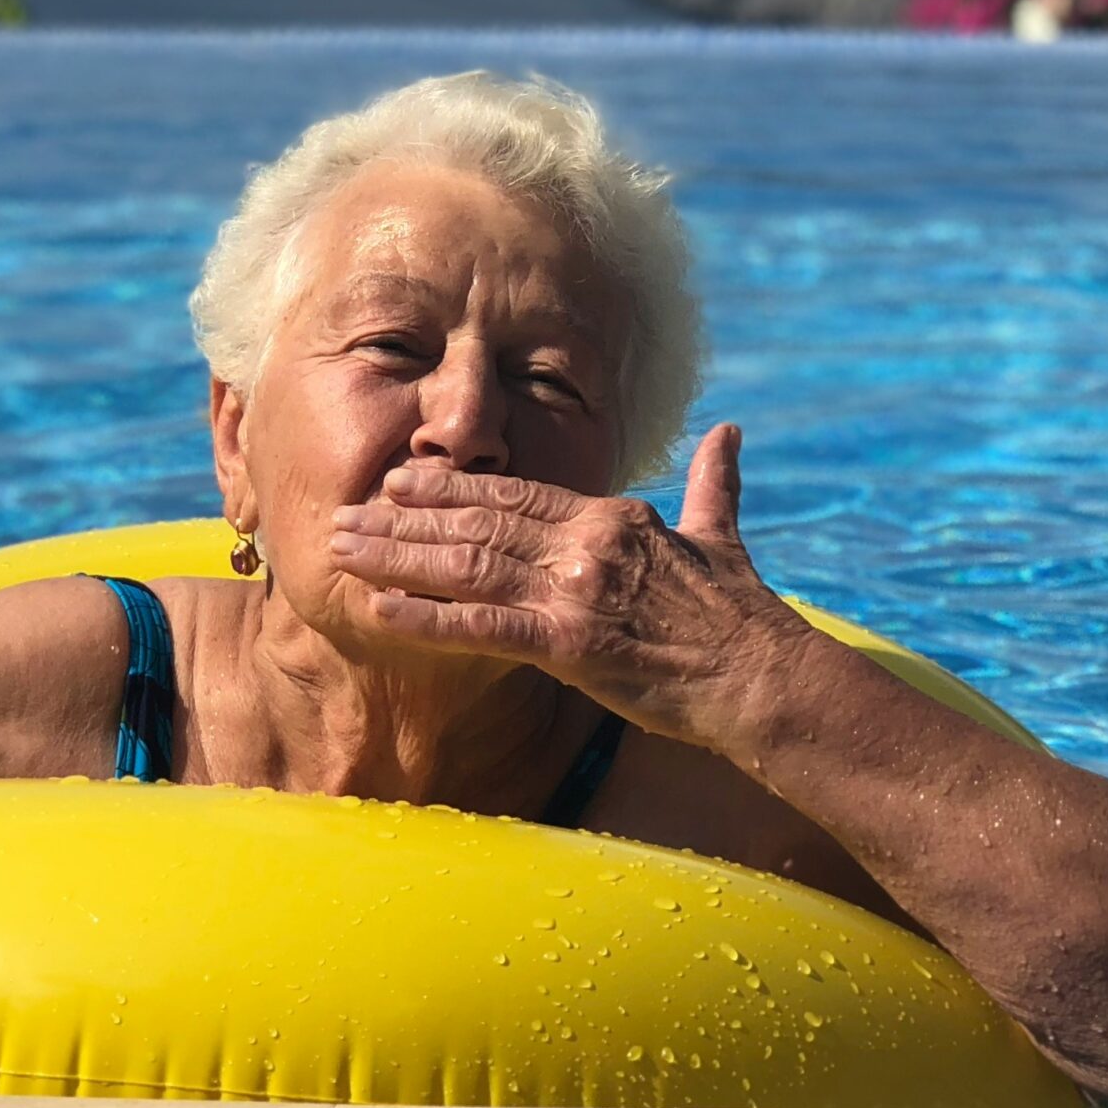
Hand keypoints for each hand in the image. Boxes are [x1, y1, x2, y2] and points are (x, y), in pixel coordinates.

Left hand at [327, 424, 815, 752]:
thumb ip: (712, 484)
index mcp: (611, 517)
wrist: (764, 675)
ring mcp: (574, 593)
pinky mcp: (570, 644)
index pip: (514, 492)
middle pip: (475, 523)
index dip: (451, 485)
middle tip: (343, 513)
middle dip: (403, 518)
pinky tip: (380, 612)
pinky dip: (427, 619)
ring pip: (466, 565)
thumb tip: (728, 431)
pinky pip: (482, 629)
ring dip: (397, 557)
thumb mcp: (721, 535)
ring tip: (342, 552)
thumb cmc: (743, 614)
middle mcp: (584, 544)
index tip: (400, 479)